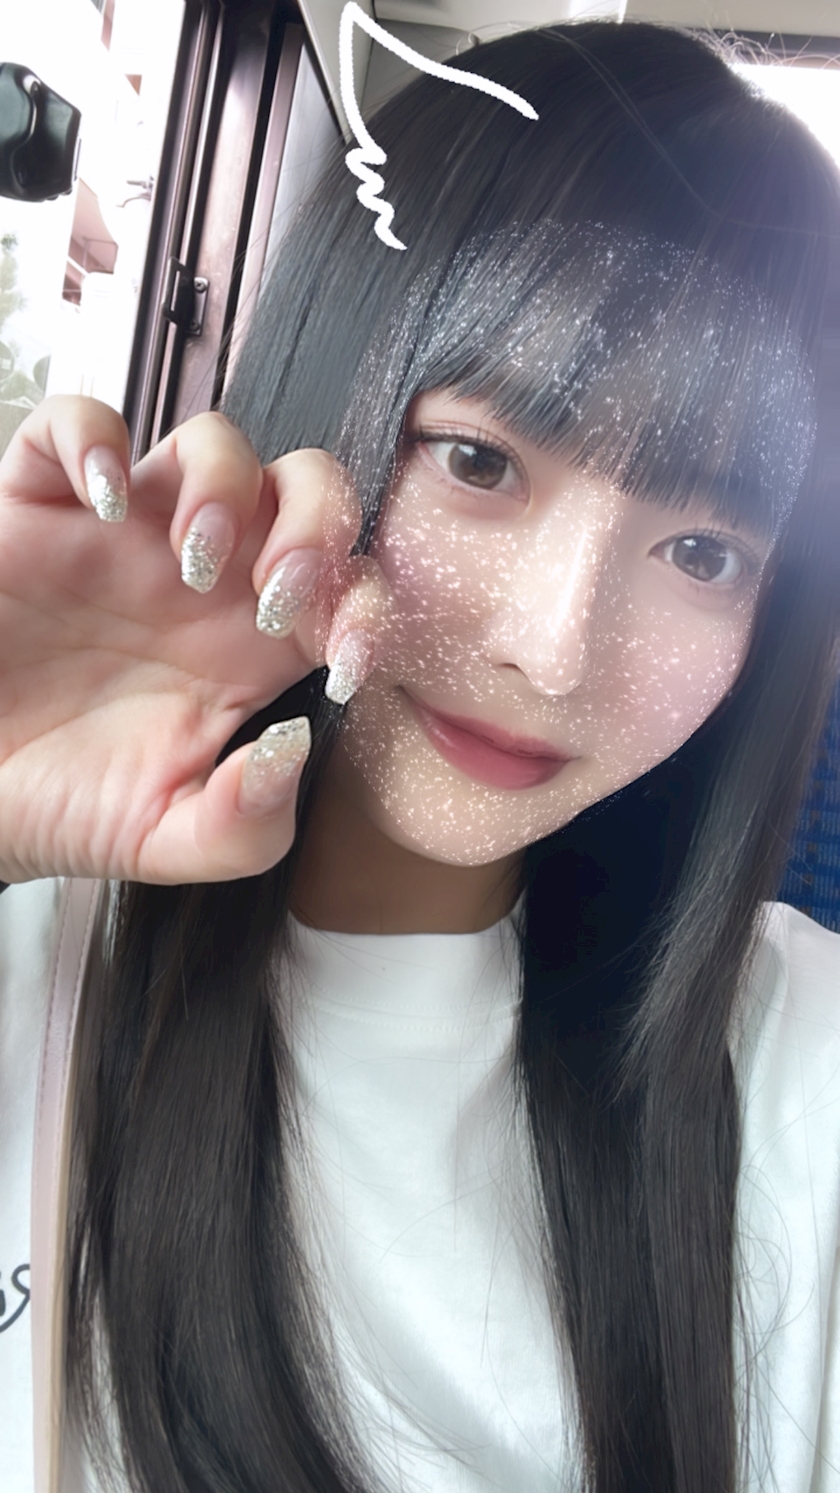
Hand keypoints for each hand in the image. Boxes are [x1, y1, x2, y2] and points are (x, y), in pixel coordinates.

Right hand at [0, 396, 370, 884]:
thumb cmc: (63, 805)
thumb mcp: (162, 840)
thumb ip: (243, 826)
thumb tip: (294, 751)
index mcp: (253, 647)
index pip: (350, 588)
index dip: (369, 611)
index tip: (340, 667)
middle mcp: (206, 579)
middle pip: (305, 488)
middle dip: (316, 523)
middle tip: (277, 594)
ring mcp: (127, 535)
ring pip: (213, 441)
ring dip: (223, 483)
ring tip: (191, 560)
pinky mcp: (40, 507)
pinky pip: (77, 423)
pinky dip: (95, 439)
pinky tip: (102, 502)